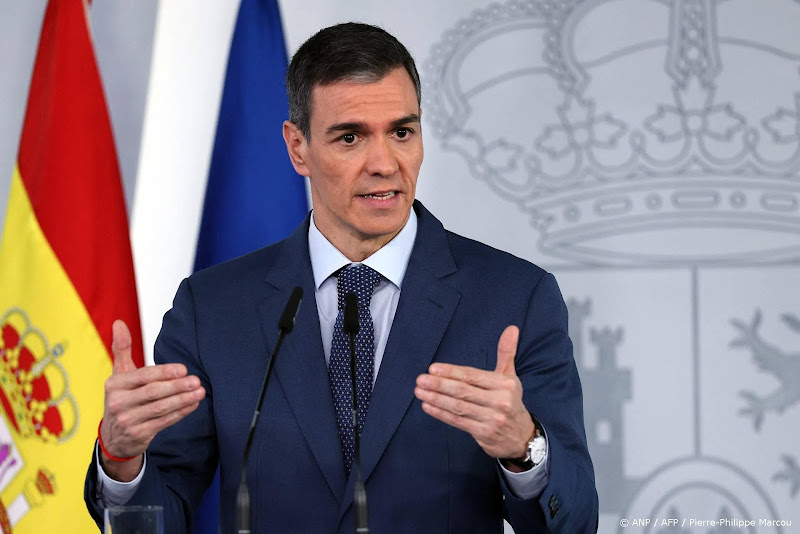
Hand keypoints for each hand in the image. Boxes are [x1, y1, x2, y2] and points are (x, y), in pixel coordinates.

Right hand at [99, 320, 205, 480]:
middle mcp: (118, 403)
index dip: (164, 372)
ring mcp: (127, 421)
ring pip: (160, 408)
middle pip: (153, 393)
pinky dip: (180, 413)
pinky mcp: (139, 435)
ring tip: (200, 391)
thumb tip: (119, 322)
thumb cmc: (122, 398)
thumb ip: (121, 349)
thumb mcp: (118, 374)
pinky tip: (193, 404)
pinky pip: (164, 422)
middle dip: (177, 386)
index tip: (184, 369)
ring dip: (183, 400)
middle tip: (196, 380)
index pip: (143, 376)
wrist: (114, 437)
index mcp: (114, 384)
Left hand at [414, 325, 534, 460]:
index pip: (472, 376)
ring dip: (436, 399)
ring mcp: (492, 419)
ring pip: (458, 406)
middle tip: (420, 379)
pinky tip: (428, 405)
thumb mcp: (510, 376)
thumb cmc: (510, 400)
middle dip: (439, 385)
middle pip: (463, 391)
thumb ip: (506, 352)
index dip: (451, 372)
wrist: (521, 435)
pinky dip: (441, 414)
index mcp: (504, 385)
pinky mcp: (483, 434)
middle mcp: (499, 401)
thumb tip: (511, 328)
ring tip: (419, 391)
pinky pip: (458, 422)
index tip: (432, 368)